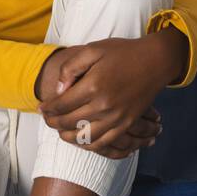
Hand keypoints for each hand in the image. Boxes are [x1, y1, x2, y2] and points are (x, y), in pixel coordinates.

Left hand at [39, 30, 185, 154]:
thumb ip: (71, 68)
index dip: (48, 109)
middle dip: (53, 123)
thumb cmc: (122, 53)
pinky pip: (104, 143)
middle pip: (69, 123)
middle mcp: (103, 106)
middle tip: (46, 120)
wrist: (155, 61)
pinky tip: (81, 139)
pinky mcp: (126, 123)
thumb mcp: (93, 49)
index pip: (61, 105)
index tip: (41, 108)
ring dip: (68, 137)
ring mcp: (116, 117)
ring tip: (60, 131)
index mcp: (92, 86)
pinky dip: (89, 145)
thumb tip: (59, 90)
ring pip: (84, 138)